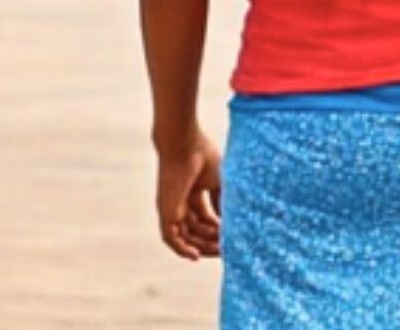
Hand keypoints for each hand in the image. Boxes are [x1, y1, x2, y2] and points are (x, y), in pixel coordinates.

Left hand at [155, 129, 221, 259]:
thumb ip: (222, 201)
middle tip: (229, 248)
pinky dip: (182, 249)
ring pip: (186, 237)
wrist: (183, 143)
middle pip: (196, 230)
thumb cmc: (202, 155)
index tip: (233, 237)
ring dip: (203, 246)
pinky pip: (170, 238)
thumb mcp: (218, 181)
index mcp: (192, 192)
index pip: (205, 219)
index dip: (219, 229)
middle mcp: (180, 202)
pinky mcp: (165, 211)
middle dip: (213, 240)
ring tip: (221, 250)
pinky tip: (196, 256)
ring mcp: (171, 208)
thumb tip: (229, 222)